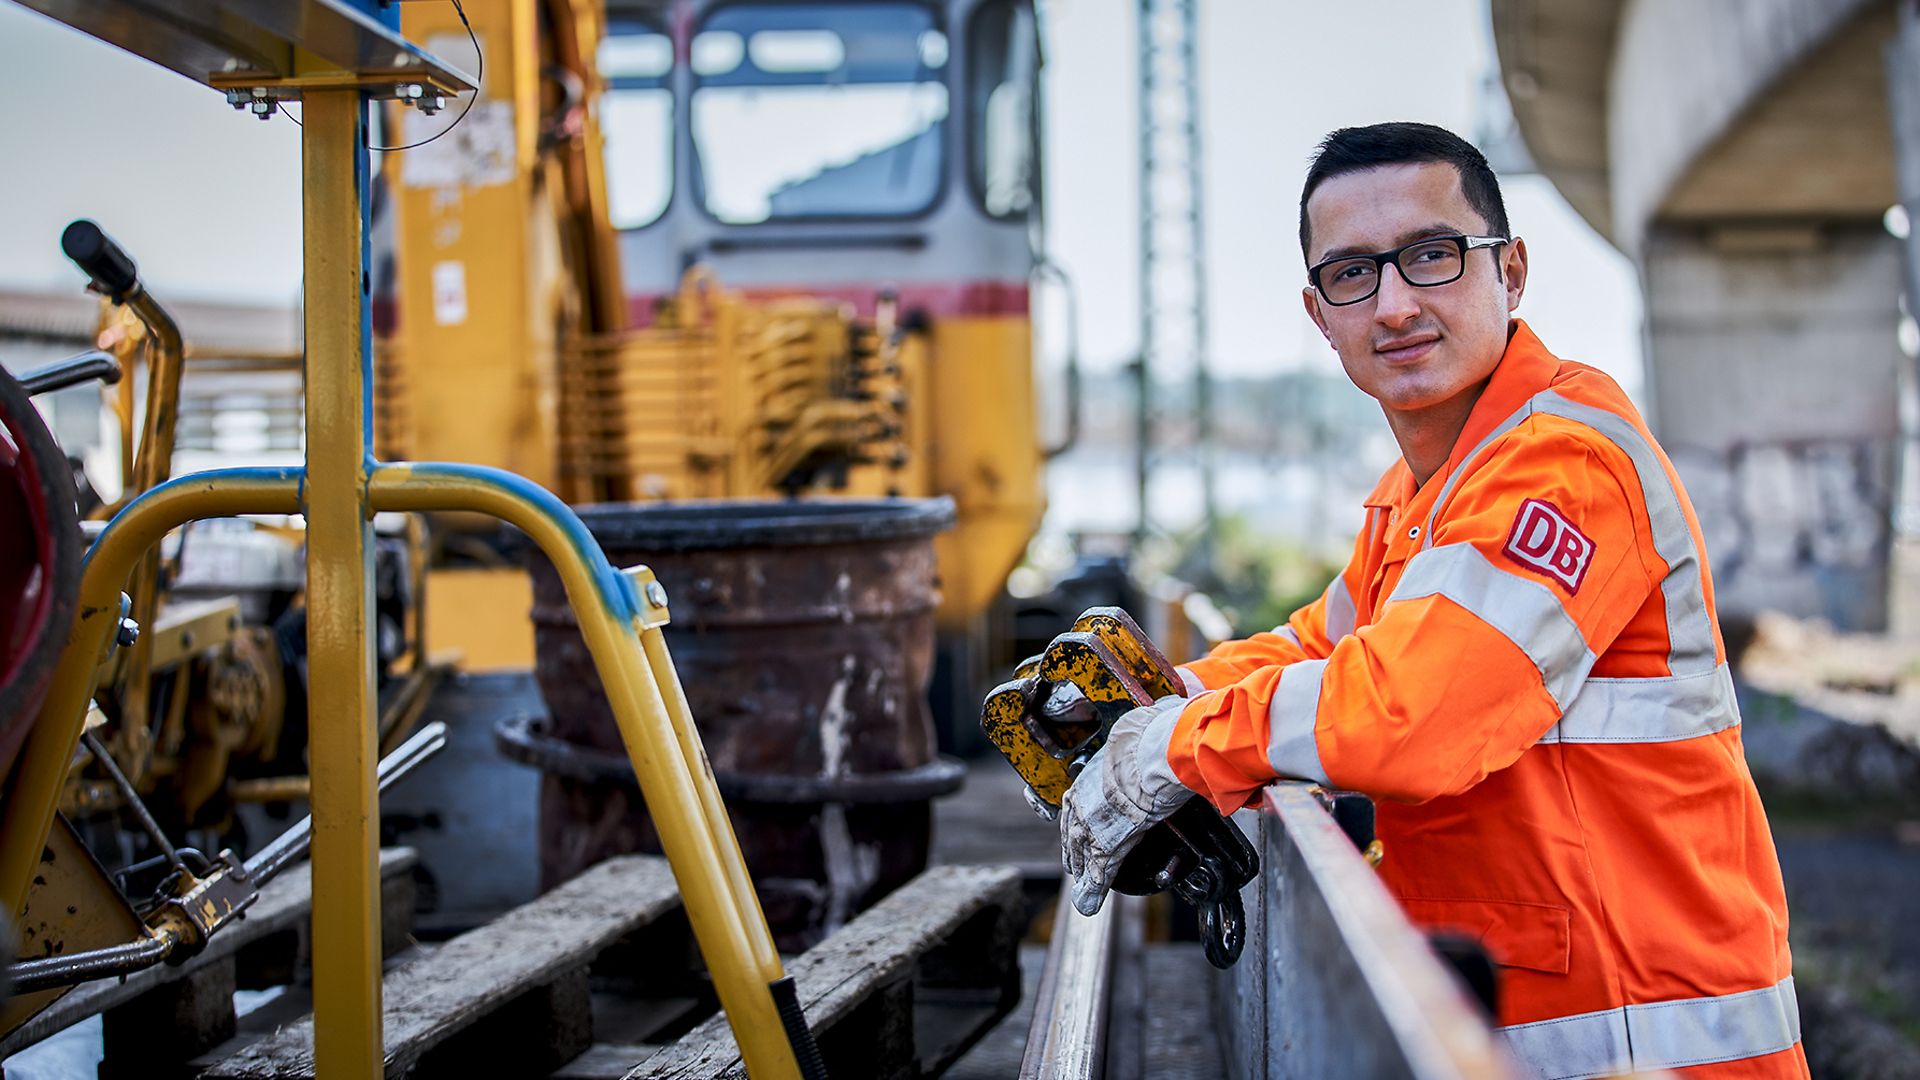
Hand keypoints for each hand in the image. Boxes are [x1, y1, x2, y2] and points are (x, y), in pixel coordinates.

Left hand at [1058, 693, 1195, 916]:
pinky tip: (1090, 904)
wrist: (1159, 752)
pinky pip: (1098, 872)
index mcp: (1091, 771)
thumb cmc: (1154, 734)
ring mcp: (1092, 823)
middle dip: (1073, 848)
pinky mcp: (1108, 844)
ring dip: (1082, 871)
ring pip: (1080, 852)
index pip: (1076, 799)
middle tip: (1074, 865)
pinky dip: (1094, 890)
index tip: (1077, 825)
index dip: (1077, 815)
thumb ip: (1143, 732)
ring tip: (1082, 889)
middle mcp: (1083, 797)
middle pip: (1071, 829)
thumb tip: (1162, 713)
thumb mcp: (1141, 728)